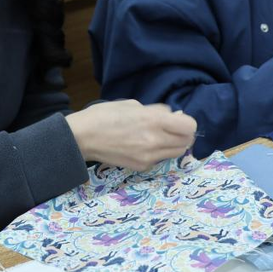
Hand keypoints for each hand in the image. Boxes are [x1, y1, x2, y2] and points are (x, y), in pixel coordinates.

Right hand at [65, 100, 197, 170]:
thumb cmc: (105, 115)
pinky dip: (160, 152)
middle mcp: (155, 141)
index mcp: (153, 121)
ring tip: (160, 137)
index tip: (178, 119)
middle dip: (183, 134)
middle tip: (172, 129)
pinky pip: (161, 159)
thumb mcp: (133, 104)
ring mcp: (149, 157)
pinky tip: (146, 145)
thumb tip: (174, 116)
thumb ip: (157, 111)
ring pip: (177, 153)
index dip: (186, 122)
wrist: (83, 138)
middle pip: (187, 142)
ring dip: (174, 144)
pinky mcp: (142, 167)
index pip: (189, 127)